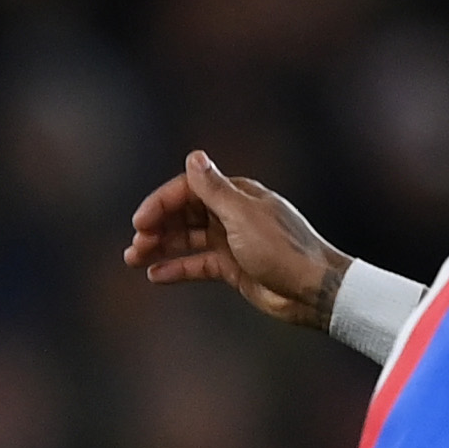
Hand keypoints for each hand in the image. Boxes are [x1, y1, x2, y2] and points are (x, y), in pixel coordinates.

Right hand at [123, 151, 344, 329]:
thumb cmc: (283, 250)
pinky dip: (176, 268)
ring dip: (160, 246)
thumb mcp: (242, 216)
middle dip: (156, 226)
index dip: (161, 203)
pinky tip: (156, 276)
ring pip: (186, 239)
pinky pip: (196, 264)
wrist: (313, 290)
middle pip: (184, 214)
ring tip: (135, 259)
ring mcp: (232, 241)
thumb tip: (193, 156)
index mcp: (237, 196)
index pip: (189, 190)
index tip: (140, 222)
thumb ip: (214, 189)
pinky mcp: (233, 267)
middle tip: (135, 245)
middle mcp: (232, 215)